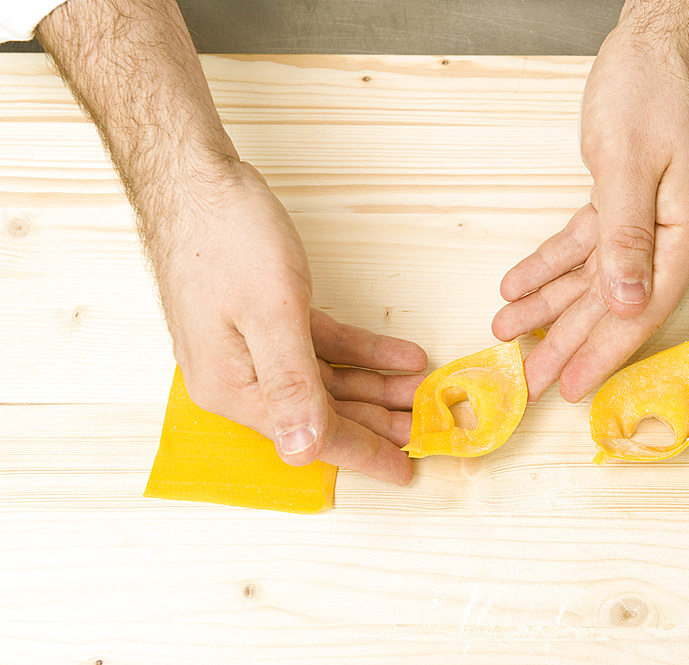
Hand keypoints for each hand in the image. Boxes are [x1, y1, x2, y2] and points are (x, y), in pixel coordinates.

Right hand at [159, 161, 425, 484]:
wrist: (197, 179)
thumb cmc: (226, 240)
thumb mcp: (270, 312)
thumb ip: (291, 384)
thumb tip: (303, 450)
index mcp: (233, 388)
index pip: (310, 436)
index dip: (363, 452)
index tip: (405, 468)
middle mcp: (239, 378)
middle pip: (321, 412)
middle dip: (377, 420)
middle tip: (426, 426)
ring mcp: (251, 350)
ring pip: (325, 381)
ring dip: (374, 384)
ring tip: (420, 389)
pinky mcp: (264, 322)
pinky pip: (321, 348)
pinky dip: (359, 352)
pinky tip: (398, 354)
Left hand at [493, 15, 688, 402]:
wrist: (660, 37)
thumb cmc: (652, 88)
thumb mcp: (630, 161)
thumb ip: (628, 236)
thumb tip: (628, 302)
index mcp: (688, 229)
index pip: (643, 307)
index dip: (604, 350)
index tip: (573, 387)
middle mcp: (675, 231)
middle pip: (616, 300)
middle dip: (570, 339)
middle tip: (533, 379)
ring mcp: (653, 217)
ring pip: (596, 275)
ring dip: (552, 303)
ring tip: (511, 332)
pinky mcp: (627, 199)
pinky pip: (588, 242)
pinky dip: (553, 262)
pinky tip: (521, 283)